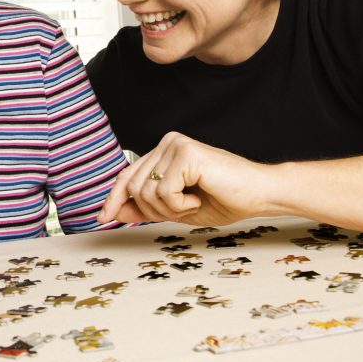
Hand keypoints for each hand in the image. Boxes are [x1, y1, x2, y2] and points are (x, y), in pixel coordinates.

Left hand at [98, 132, 276, 226]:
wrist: (260, 195)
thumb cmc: (223, 200)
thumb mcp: (176, 209)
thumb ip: (145, 207)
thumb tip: (112, 212)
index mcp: (163, 152)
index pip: (127, 176)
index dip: (113, 198)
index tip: (102, 218)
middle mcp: (166, 143)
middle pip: (133, 187)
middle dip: (153, 211)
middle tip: (184, 210)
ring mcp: (176, 145)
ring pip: (146, 192)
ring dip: (169, 209)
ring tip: (194, 203)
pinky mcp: (186, 153)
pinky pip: (164, 191)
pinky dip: (180, 205)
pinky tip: (199, 197)